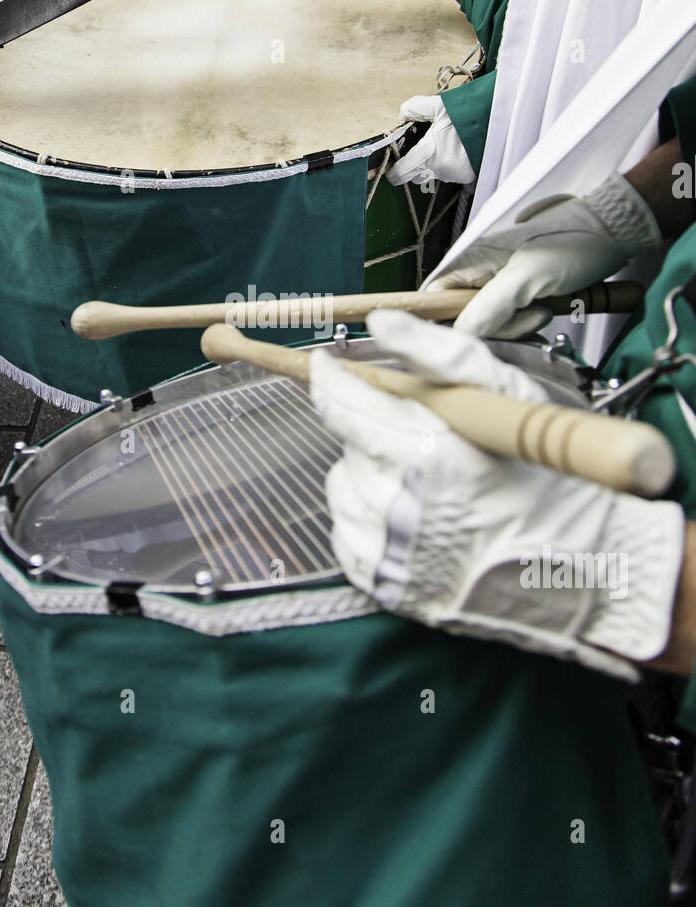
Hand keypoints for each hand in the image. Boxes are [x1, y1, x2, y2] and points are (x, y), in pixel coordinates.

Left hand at [310, 311, 682, 680]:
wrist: (577, 570)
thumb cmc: (549, 480)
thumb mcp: (507, 398)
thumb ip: (441, 355)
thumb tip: (383, 323)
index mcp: (424, 453)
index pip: (343, 405)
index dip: (331, 380)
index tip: (329, 367)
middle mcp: (395, 505)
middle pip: (348, 445)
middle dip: (376, 431)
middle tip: (427, 441)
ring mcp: (386, 550)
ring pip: (345, 487)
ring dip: (372, 475)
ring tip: (428, 484)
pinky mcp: (381, 583)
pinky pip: (348, 533)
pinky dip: (371, 520)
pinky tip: (416, 520)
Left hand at [388, 94, 474, 186]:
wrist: (501, 123)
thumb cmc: (469, 114)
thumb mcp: (440, 105)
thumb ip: (415, 108)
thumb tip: (402, 116)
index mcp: (429, 154)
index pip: (401, 174)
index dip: (393, 171)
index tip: (391, 167)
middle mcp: (440, 169)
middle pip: (416, 176)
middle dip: (413, 165)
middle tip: (419, 147)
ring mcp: (454, 175)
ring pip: (433, 174)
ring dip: (432, 163)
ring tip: (443, 144)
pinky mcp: (466, 177)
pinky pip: (449, 173)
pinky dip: (447, 164)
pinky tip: (455, 149)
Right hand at [429, 172, 661, 337]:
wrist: (610, 233)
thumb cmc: (571, 244)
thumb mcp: (528, 278)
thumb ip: (490, 307)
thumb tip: (461, 334)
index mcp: (469, 262)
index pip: (432, 299)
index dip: (443, 322)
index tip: (468, 336)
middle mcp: (477, 273)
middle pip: (463, 318)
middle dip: (498, 327)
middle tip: (531, 313)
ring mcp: (496, 284)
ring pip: (489, 324)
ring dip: (517, 326)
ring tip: (544, 308)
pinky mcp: (516, 294)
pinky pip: (509, 321)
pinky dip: (527, 323)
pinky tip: (546, 311)